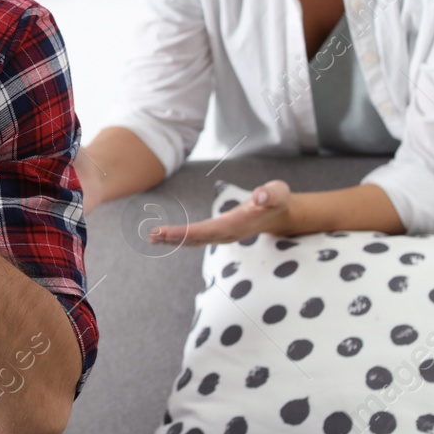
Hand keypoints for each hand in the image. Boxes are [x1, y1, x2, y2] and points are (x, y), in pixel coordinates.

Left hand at [147, 179, 294, 245]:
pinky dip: (181, 237)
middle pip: (197, 239)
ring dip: (174, 240)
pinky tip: (166, 236)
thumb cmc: (277, 200)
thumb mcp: (278, 193)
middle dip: (175, 238)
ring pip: (195, 240)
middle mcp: (228, 233)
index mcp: (238, 224)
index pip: (208, 231)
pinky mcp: (221, 232)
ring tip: (152, 238)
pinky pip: (198, 237)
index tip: (168, 233)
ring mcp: (224, 235)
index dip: (187, 233)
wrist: (281, 214)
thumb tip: (260, 197)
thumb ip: (270, 195)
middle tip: (152, 236)